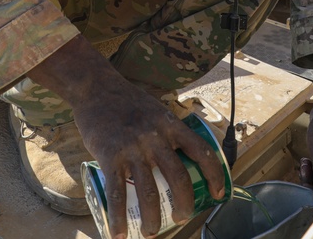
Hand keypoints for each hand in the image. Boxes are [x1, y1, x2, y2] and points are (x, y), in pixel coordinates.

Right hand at [27, 37, 225, 238]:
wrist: (95, 88)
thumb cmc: (127, 101)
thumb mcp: (156, 110)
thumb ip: (167, 131)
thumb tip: (180, 156)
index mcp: (170, 124)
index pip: (201, 151)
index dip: (214, 175)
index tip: (217, 193)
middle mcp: (155, 136)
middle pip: (178, 178)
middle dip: (184, 204)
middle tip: (181, 217)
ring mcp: (132, 147)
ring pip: (149, 191)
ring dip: (152, 218)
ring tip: (151, 232)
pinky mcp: (110, 155)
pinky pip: (117, 193)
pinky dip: (119, 218)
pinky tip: (120, 233)